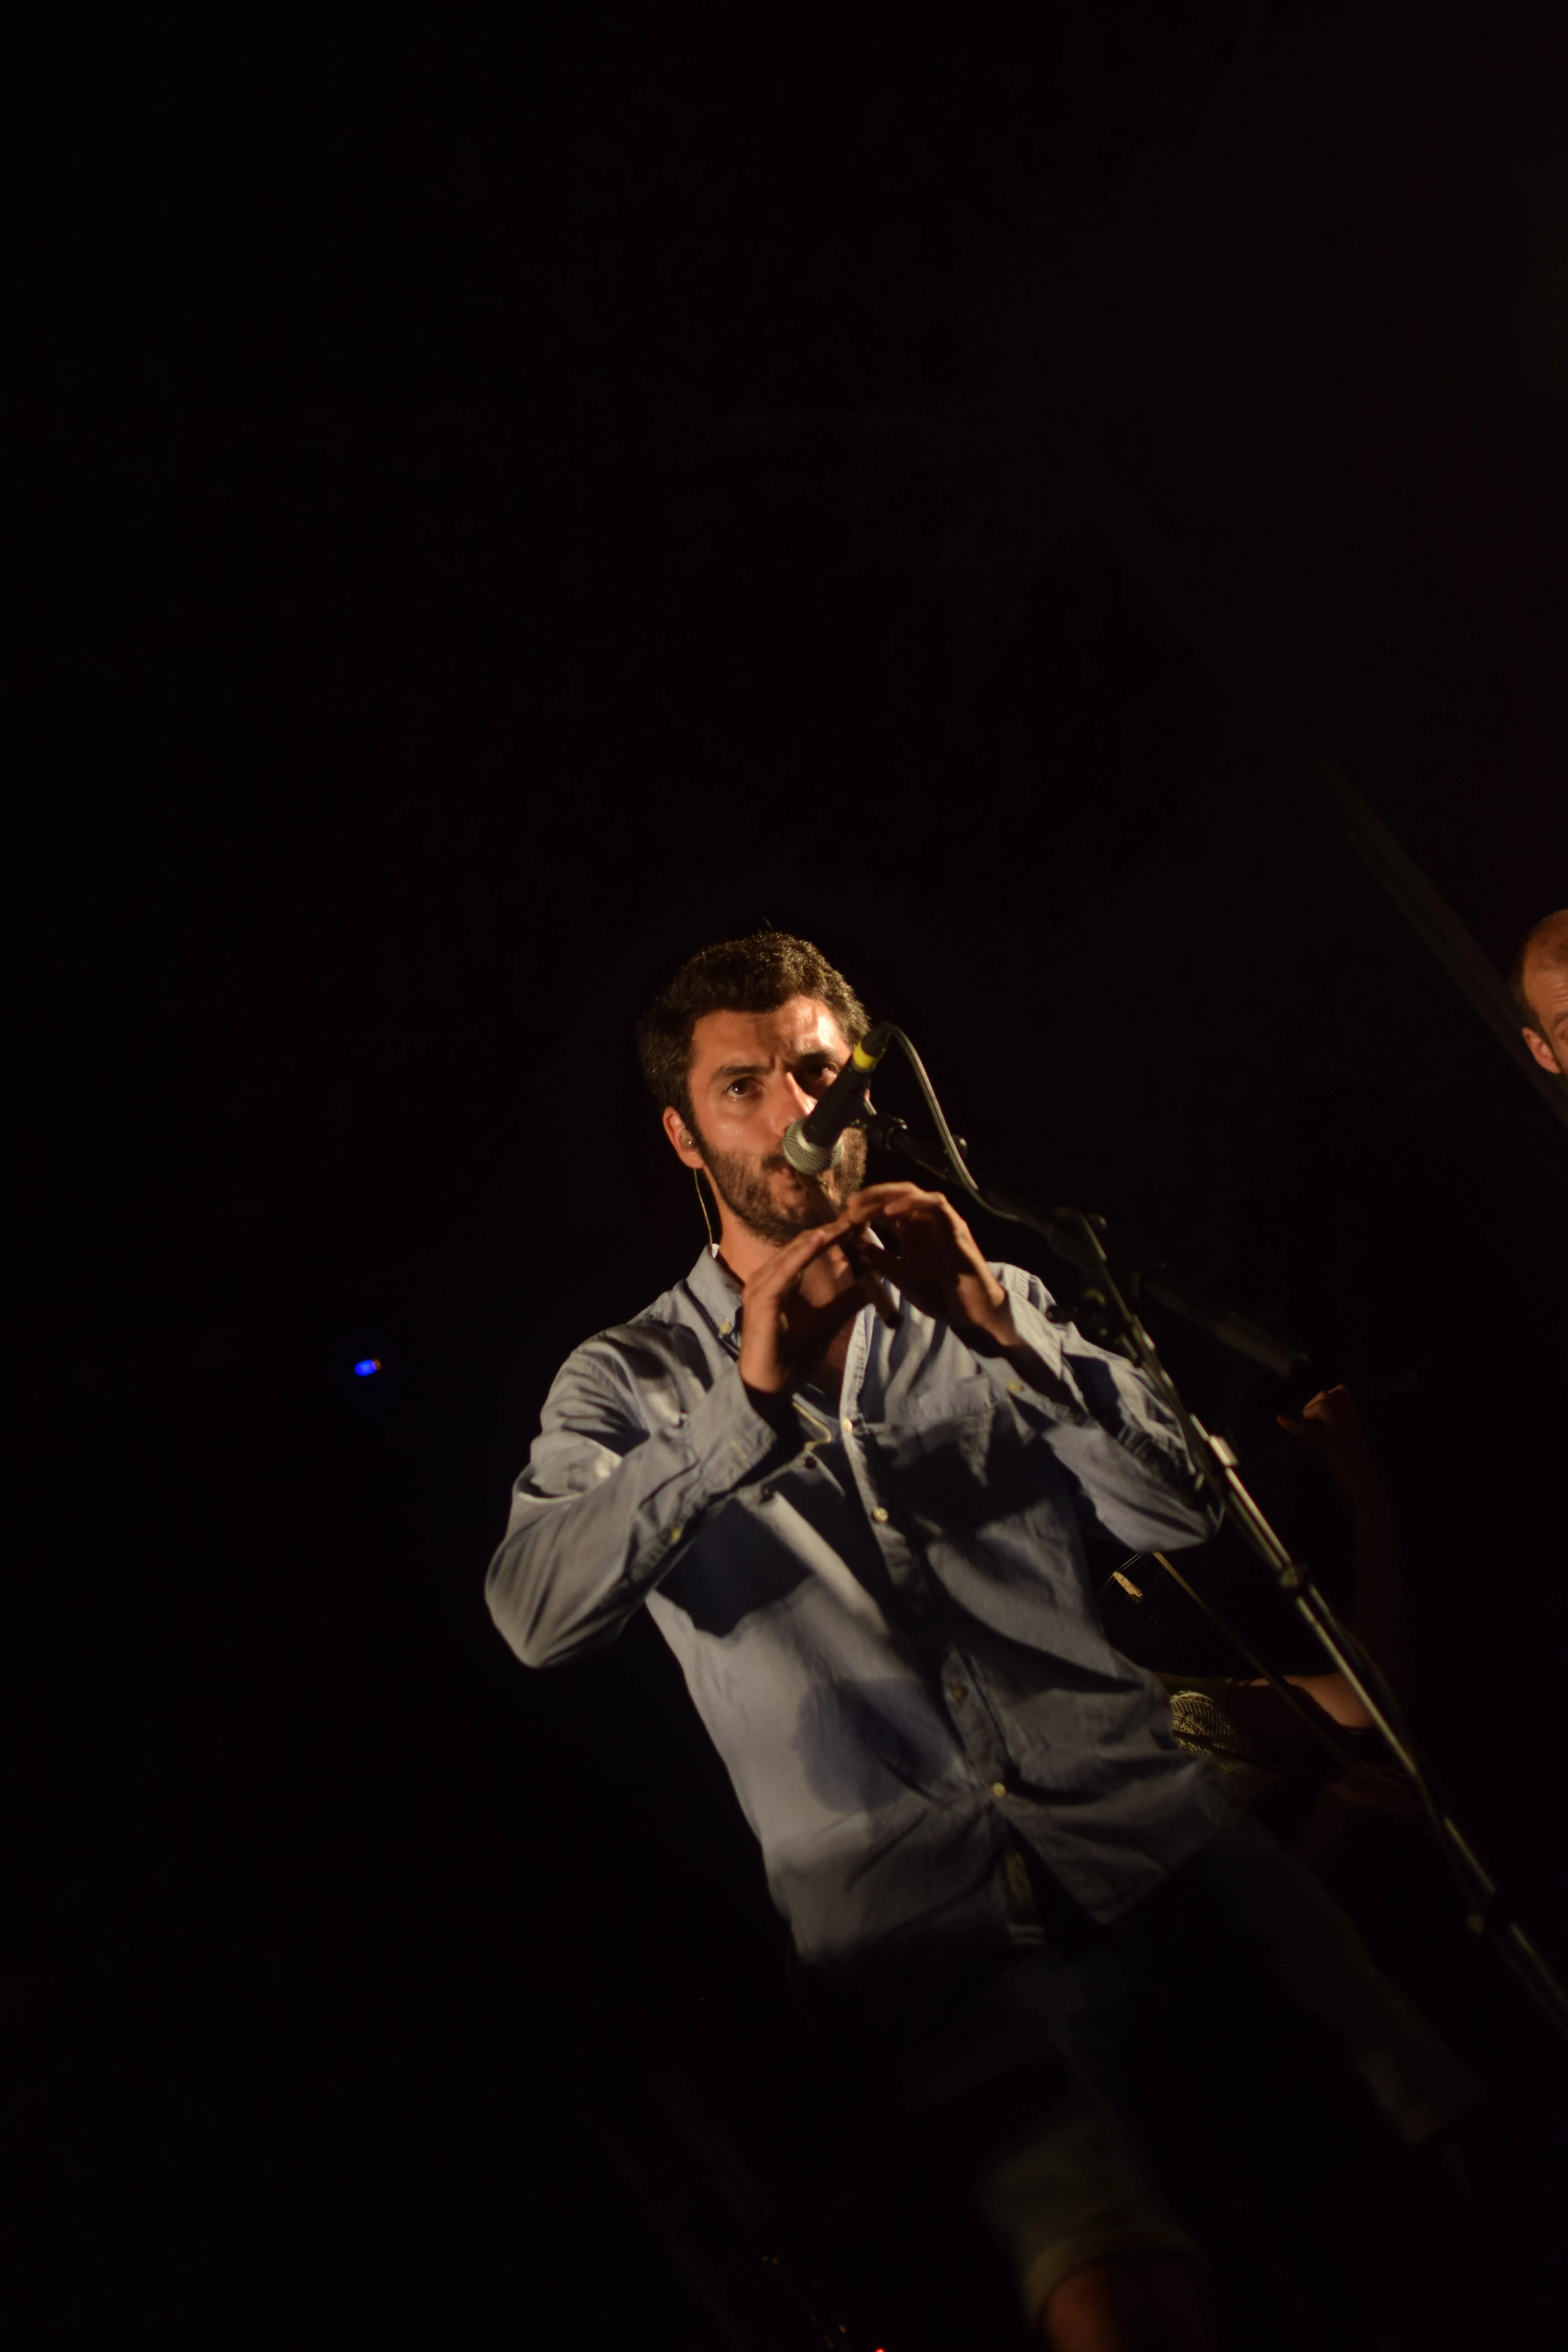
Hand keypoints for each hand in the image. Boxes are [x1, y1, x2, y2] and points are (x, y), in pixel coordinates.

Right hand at [737, 1214, 889, 1397]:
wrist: (770, 1387)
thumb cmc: (792, 1358)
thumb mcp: (828, 1324)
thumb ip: (845, 1304)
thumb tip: (870, 1288)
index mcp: (779, 1280)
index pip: (807, 1249)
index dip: (833, 1236)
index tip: (859, 1225)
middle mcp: (767, 1277)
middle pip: (802, 1244)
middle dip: (831, 1231)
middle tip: (859, 1216)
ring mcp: (761, 1286)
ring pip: (794, 1252)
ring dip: (821, 1236)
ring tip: (846, 1222)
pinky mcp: (762, 1299)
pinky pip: (786, 1270)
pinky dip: (804, 1253)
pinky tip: (822, 1239)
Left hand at [838, 1182, 1018, 1349]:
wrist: (969, 1313)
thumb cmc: (939, 1294)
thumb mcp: (900, 1276)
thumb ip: (881, 1260)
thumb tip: (857, 1245)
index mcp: (914, 1230)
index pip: (887, 1207)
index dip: (865, 1208)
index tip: (843, 1216)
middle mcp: (928, 1221)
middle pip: (898, 1193)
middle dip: (872, 1195)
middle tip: (849, 1205)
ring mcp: (943, 1222)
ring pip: (915, 1193)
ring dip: (887, 1196)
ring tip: (863, 1207)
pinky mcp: (956, 1228)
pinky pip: (935, 1205)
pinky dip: (911, 1204)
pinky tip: (889, 1213)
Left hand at [1277, 1384, 1382, 1502]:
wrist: (1367, 1485)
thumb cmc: (1359, 1467)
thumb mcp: (1352, 1440)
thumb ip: (1342, 1427)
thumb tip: (1322, 1421)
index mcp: (1354, 1419)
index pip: (1341, 1391)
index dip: (1325, 1395)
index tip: (1318, 1411)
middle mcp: (1349, 1420)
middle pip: (1326, 1395)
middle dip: (1311, 1405)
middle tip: (1308, 1423)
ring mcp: (1340, 1430)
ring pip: (1320, 1406)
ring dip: (1307, 1414)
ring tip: (1306, 1429)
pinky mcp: (1330, 1444)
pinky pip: (1308, 1431)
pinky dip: (1291, 1425)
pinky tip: (1279, 1419)